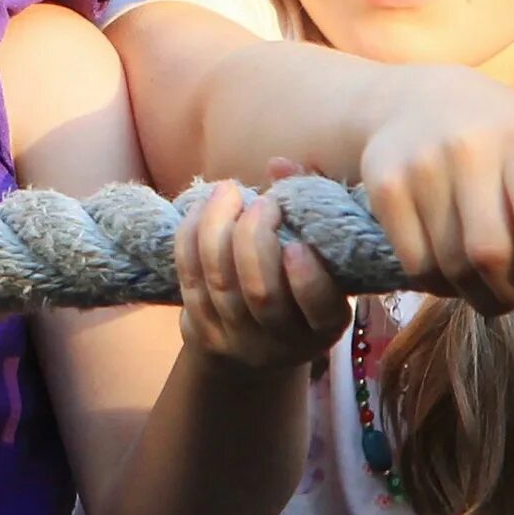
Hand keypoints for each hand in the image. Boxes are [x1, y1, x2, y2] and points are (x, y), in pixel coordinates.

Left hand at [175, 175, 350, 369]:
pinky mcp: (201, 331)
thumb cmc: (297, 288)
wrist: (254, 349)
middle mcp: (282, 341)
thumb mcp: (319, 262)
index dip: (308, 279)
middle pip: (260, 292)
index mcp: (324, 326)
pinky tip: (202, 209)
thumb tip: (279, 165)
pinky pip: (189, 279)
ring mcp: (237, 339)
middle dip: (255, 239)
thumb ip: (308, 211)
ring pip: (219, 283)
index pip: (319, 308)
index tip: (297, 244)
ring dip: (218, 228)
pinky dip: (191, 238)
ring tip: (228, 191)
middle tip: (263, 203)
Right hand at [356, 67, 513, 313]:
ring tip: (496, 297)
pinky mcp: (383, 187)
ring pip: (449, 266)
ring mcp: (419, 167)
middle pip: (488, 252)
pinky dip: (439, 287)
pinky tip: (455, 281)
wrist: (415, 100)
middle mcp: (467, 148)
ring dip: (478, 297)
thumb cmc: (503, 133)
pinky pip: (413, 263)